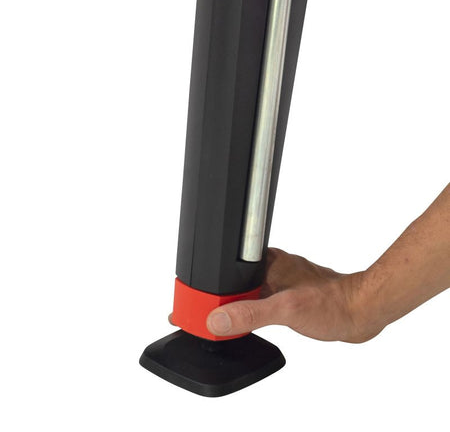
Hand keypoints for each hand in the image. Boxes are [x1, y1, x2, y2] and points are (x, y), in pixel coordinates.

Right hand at [205, 248, 381, 343]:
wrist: (360, 311)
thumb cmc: (332, 303)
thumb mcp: (286, 309)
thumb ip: (251, 313)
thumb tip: (218, 318)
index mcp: (267, 262)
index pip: (226, 270)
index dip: (208, 287)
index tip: (195, 303)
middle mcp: (272, 268)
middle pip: (233, 280)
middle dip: (218, 296)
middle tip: (203, 314)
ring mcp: (280, 280)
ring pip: (246, 290)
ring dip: (235, 303)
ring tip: (222, 319)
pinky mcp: (288, 293)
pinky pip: (260, 298)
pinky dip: (250, 309)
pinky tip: (249, 320)